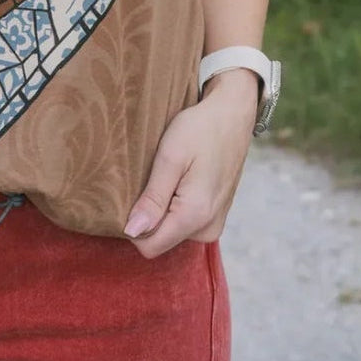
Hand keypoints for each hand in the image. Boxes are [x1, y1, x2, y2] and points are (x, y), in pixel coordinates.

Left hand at [124, 70, 258, 258]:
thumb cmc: (199, 129)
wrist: (233, 115)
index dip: (131, 226)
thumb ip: (153, 199)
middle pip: (159, 240)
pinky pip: (183, 223)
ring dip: (160, 210)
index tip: (127, 196)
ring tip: (163, 177)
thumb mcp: (170, 158)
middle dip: (147, 216)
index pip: (149, 246)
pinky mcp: (215, 215)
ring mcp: (214, 223)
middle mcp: (209, 228)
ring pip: (170, 232)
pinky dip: (173, 207)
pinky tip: (175, 181)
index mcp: (196, 215)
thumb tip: (132, 232)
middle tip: (148, 180)